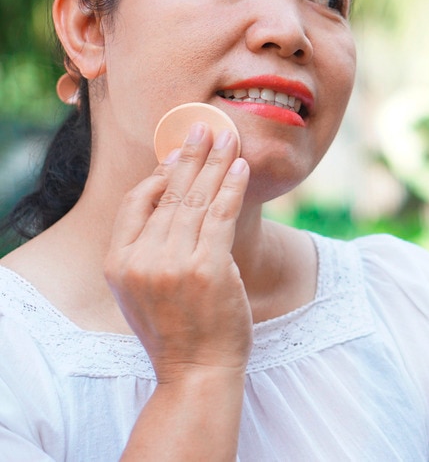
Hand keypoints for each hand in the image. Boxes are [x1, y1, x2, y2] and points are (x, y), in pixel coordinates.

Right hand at [104, 122, 252, 383]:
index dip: (160, 171)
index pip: (136, 202)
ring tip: (229, 139)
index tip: (178, 150)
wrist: (196, 371)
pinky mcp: (208, 268)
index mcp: (118, 263)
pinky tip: (241, 168)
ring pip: (197, 200)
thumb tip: (169, 197)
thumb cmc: (177, 329)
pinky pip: (221, 215)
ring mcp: (173, 264)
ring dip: (216, 163)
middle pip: (170, 194)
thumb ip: (147, 248)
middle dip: (191, 155)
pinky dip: (232, 187)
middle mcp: (141, 260)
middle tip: (206, 127)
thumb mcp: (142, 289)